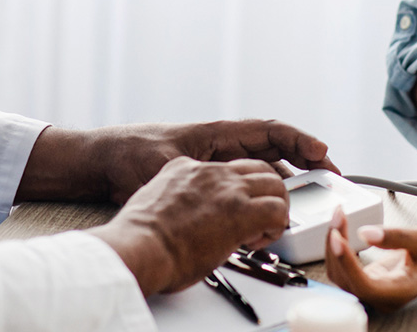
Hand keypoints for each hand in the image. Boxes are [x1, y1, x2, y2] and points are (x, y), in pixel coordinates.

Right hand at [88, 157, 288, 295]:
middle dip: (267, 193)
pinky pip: (277, 211)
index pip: (229, 169)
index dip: (239, 190)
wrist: (139, 246)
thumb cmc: (141, 238)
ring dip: (276, 208)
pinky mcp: (241, 211)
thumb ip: (176, 203)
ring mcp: (228, 189)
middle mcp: (211, 172)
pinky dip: (276, 227)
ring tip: (263, 230)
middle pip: (260, 169)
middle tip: (262, 217)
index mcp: (187, 168)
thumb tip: (186, 221)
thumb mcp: (156, 204)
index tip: (239, 207)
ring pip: (276, 185)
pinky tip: (259, 241)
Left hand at [91, 120, 337, 202]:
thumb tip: (222, 192)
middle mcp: (223, 147)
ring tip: (310, 202)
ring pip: (264, 172)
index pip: (270, 131)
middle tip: (333, 180)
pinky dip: (263, 199)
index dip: (300, 141)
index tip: (323, 154)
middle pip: (276, 152)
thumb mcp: (164, 165)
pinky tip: (270, 218)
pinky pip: (246, 189)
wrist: (104, 161)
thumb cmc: (129, 154)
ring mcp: (218, 164)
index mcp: (218, 134)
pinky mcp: (210, 182)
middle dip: (307, 163)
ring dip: (288, 184)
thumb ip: (195, 178)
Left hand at [322, 206, 416, 313]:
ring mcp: (372, 291)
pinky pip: (342, 268)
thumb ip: (396, 237)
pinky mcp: (365, 281)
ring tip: (339, 217)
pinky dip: (337, 247)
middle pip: (346, 281)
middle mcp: (383, 297)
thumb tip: (365, 233)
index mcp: (400, 292)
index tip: (337, 237)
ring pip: (340, 275)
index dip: (347, 264)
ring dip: (333, 245)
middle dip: (336, 248)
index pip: (364, 286)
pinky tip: (339, 228)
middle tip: (339, 216)